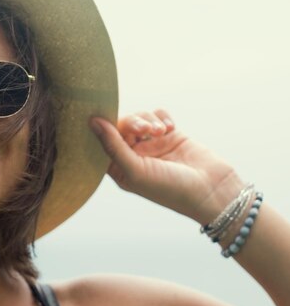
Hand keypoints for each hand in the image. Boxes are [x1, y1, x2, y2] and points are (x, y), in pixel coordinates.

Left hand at [89, 110, 244, 223]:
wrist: (213, 190)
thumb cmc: (170, 189)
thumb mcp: (136, 171)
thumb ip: (113, 146)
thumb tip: (93, 122)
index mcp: (119, 168)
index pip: (101, 142)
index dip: (103, 128)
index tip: (105, 116)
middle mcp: (133, 155)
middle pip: (120, 126)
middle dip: (132, 122)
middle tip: (144, 129)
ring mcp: (152, 144)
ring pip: (139, 117)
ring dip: (148, 120)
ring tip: (161, 132)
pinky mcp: (170, 135)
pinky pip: (158, 115)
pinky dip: (162, 117)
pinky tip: (171, 128)